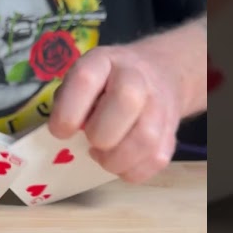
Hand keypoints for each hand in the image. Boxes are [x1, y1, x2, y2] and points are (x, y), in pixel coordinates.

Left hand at [49, 45, 182, 183]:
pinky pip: (154, 161)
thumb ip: (68, 101)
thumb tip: (67, 132)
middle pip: (125, 103)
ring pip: (145, 140)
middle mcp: (137, 78)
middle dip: (99, 135)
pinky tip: (121, 161)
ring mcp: (160, 106)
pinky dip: (131, 171)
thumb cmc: (108, 83)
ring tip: (104, 155)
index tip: (60, 132)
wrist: (159, 74)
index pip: (85, 79)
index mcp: (104, 61)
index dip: (69, 111)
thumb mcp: (83, 79)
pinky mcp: (172, 134)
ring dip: (115, 160)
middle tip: (91, 141)